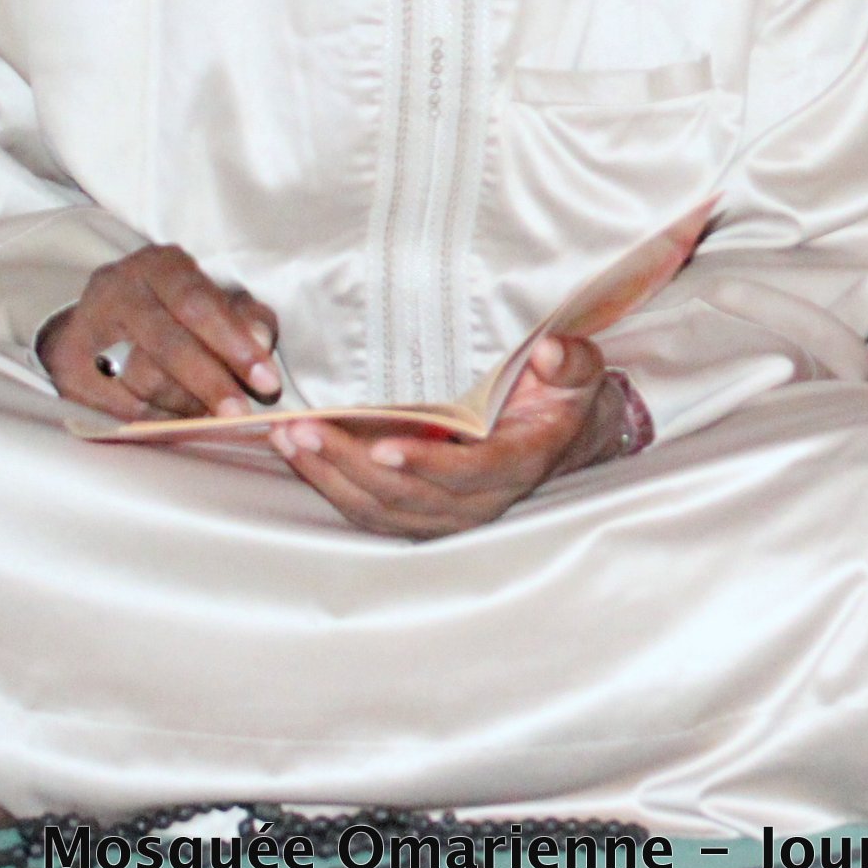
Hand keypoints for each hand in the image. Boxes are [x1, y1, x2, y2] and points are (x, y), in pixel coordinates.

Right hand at [38, 244, 284, 421]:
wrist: (95, 324)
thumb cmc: (173, 313)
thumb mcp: (215, 301)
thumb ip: (246, 318)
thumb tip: (261, 341)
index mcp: (159, 265)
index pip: (199, 304)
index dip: (234, 344)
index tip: (266, 380)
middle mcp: (118, 289)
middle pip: (168, 344)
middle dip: (211, 383)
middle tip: (240, 414)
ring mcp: (88, 327)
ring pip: (143, 378)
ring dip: (186, 405)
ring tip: (213, 417)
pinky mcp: (69, 367)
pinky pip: (121, 404)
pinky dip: (158, 418)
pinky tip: (180, 422)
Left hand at [268, 335, 634, 540]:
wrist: (560, 435)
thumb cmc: (560, 396)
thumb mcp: (578, 372)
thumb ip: (569, 361)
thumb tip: (546, 352)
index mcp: (519, 463)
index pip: (468, 473)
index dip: (426, 464)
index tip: (382, 445)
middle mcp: (481, 501)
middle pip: (407, 496)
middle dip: (350, 463)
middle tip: (305, 428)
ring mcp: (448, 515)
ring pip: (379, 509)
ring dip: (328, 476)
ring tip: (289, 437)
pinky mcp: (421, 515)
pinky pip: (369, 511)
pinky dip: (330, 485)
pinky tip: (299, 454)